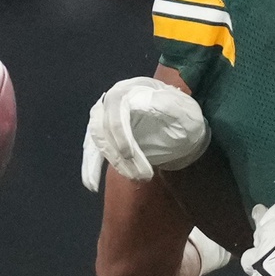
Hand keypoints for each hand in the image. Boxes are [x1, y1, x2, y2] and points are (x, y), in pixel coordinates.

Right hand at [82, 77, 210, 189]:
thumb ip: (168, 105)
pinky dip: (91, 167)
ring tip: (133, 179)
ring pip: (98, 141)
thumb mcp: (184, 108)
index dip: (120, 134)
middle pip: (104, 128)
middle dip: (119, 155)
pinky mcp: (106, 134)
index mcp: (131, 90)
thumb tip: (144, 102)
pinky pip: (93, 150)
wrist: (181, 122)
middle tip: (143, 175)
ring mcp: (106, 117)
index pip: (116, 110)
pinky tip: (92, 185)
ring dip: (113, 163)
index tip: (129, 155)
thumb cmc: (184, 114)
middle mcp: (113, 100)